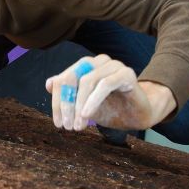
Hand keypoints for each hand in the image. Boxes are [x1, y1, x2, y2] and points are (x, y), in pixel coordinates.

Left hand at [45, 55, 174, 131]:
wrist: (140, 115)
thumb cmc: (112, 108)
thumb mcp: (85, 106)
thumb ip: (69, 95)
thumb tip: (49, 84)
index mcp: (86, 66)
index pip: (63, 79)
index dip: (57, 101)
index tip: (58, 123)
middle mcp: (98, 62)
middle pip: (72, 78)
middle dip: (66, 104)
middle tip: (66, 126)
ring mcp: (113, 65)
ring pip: (87, 81)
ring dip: (79, 105)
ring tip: (78, 126)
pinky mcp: (126, 73)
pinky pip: (105, 84)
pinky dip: (93, 100)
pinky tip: (87, 115)